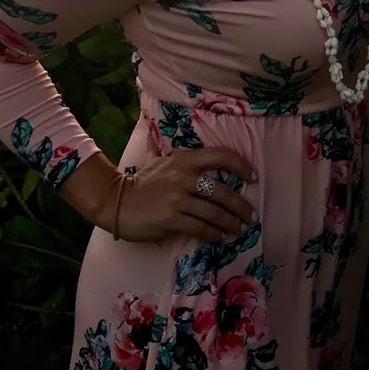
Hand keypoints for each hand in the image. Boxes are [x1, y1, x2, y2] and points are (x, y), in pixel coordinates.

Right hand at [96, 146, 257, 245]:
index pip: (220, 156)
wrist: (116, 202)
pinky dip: (213, 234)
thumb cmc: (138, 182)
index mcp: (183, 160)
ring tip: (239, 230)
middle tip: (251, 217)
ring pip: (214, 213)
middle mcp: (184, 177)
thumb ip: (159, 148)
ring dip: (230, 224)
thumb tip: (155, 131)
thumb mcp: (152, 160)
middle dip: (241, 206)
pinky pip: (200, 228)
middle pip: (222, 192)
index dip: (240, 165)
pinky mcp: (172, 219)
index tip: (252, 177)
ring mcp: (178, 199)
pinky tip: (219, 238)